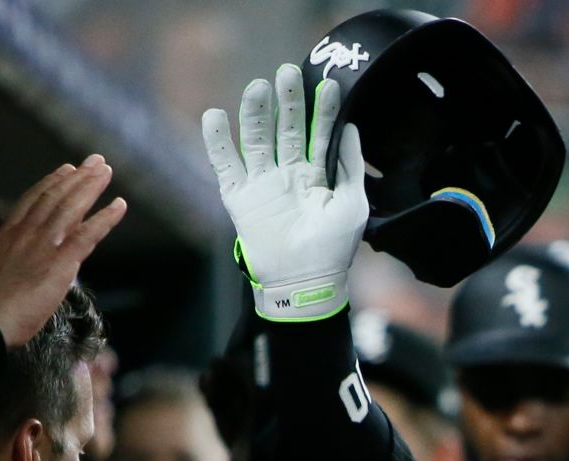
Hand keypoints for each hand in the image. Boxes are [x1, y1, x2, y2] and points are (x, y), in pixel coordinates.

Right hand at [0, 157, 126, 347]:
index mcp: (6, 235)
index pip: (32, 201)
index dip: (51, 184)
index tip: (66, 170)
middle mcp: (25, 233)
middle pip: (55, 197)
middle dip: (78, 177)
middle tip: (96, 161)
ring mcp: (43, 245)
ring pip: (71, 208)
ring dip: (92, 187)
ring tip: (106, 171)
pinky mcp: (60, 263)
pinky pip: (89, 234)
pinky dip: (106, 218)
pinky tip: (120, 205)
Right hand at [202, 64, 366, 322]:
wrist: (305, 280)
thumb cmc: (334, 247)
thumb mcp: (353, 204)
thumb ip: (351, 166)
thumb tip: (351, 129)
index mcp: (316, 175)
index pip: (319, 134)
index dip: (322, 111)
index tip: (328, 84)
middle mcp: (288, 173)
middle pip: (286, 129)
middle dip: (287, 101)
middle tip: (288, 72)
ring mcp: (263, 182)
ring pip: (256, 139)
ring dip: (256, 113)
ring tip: (258, 86)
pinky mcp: (239, 196)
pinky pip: (225, 164)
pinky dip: (218, 141)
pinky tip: (215, 116)